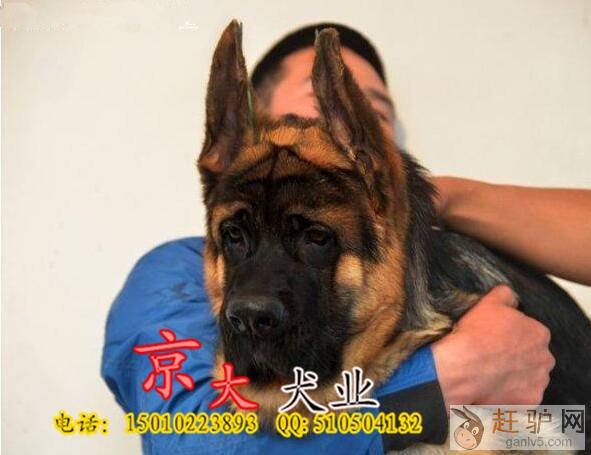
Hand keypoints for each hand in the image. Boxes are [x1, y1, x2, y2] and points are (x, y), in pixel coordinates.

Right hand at [431, 286, 554, 409]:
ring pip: (529, 377)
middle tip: (493, 356)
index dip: (512, 335)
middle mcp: (545, 358)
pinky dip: (511, 393)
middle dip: (518, 356)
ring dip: (516, 375)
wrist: (463, 368)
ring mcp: (538, 381)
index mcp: (540, 333)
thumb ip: (505, 295)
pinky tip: (494, 387)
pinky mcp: (529, 400)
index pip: (530, 332)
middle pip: (533, 355)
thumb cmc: (476, 334)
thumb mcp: (488, 302)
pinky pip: (522, 396)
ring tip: (491, 373)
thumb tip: (509, 294)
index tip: (496, 338)